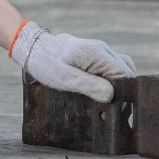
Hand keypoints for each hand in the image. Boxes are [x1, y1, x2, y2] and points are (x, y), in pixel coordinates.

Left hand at [10, 20, 135, 102]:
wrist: (31, 48)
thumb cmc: (46, 63)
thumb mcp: (65, 78)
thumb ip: (89, 86)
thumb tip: (111, 95)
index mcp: (98, 53)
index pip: (126, 74)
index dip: (125, 92)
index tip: (116, 108)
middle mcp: (102, 50)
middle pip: (125, 72)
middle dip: (122, 91)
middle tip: (111, 109)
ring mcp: (98, 52)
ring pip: (118, 71)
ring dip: (115, 86)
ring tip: (105, 104)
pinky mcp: (93, 56)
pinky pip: (108, 69)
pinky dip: (108, 81)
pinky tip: (98, 94)